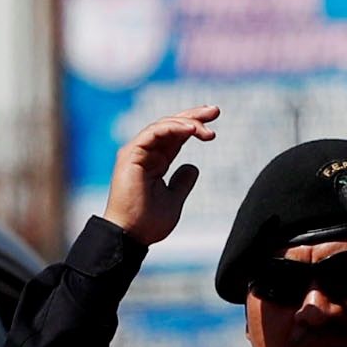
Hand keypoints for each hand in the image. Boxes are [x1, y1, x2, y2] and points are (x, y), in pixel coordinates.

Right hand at [105, 105, 220, 245]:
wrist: (130, 236)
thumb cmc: (148, 223)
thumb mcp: (174, 199)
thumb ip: (182, 182)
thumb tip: (193, 167)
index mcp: (154, 161)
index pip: (175, 136)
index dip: (194, 126)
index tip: (214, 124)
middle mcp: (144, 153)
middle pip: (170, 125)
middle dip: (193, 116)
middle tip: (216, 111)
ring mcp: (136, 152)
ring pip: (163, 125)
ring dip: (186, 122)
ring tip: (206, 128)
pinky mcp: (130, 154)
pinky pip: (153, 132)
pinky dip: (172, 128)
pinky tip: (191, 129)